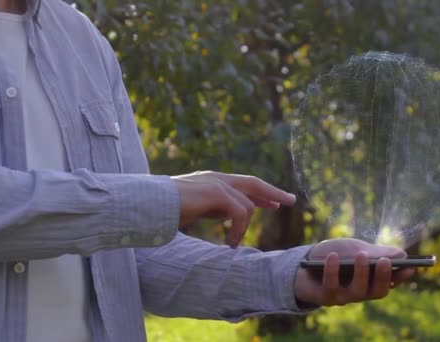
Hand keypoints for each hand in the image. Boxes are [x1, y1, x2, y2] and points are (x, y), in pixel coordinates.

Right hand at [172, 171, 295, 246]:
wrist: (149, 205)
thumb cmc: (167, 210)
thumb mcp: (198, 209)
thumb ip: (216, 208)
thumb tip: (234, 216)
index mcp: (212, 181)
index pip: (244, 185)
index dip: (261, 193)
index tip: (275, 202)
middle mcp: (217, 179)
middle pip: (254, 183)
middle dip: (273, 192)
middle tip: (290, 200)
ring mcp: (217, 183)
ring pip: (246, 205)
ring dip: (243, 228)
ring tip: (232, 243)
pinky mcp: (216, 192)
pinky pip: (239, 212)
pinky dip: (238, 229)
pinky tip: (230, 242)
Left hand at [294, 238, 414, 305]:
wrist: (305, 264)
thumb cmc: (336, 256)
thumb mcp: (357, 249)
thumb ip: (377, 252)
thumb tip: (402, 254)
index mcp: (372, 281)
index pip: (392, 282)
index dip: (402, 277)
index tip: (410, 267)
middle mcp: (362, 293)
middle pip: (377, 291)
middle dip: (383, 277)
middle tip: (386, 261)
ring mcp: (345, 297)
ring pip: (358, 291)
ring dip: (361, 272)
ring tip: (362, 255)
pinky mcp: (326, 298)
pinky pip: (332, 286)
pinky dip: (332, 270)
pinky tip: (333, 256)